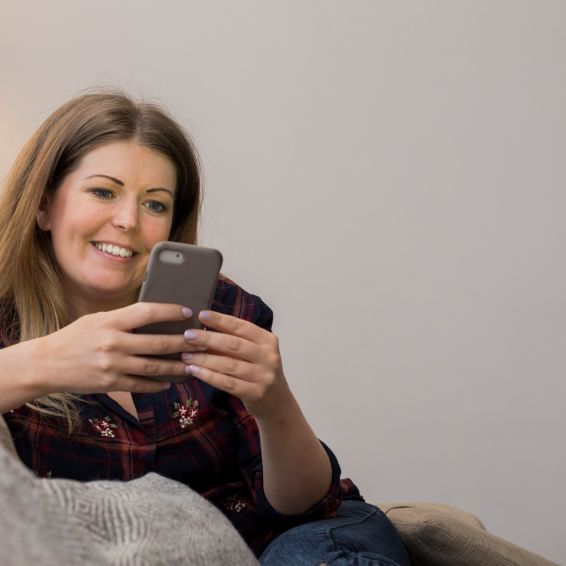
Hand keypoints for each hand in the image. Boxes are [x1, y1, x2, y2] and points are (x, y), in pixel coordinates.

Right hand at [35, 303, 201, 395]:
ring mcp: (113, 366)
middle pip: (158, 343)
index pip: (147, 312)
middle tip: (201, 341)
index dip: (170, 312)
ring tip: (193, 364)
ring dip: (177, 366)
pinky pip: (141, 385)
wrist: (46, 364)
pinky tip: (170, 382)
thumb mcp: (97, 320)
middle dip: (184, 342)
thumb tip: (155, 317)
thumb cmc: (74, 337)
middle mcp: (113, 344)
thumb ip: (123, 319)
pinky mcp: (111, 384)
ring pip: (154, 366)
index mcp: (110, 322)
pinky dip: (158, 384)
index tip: (187, 312)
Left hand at [181, 310, 291, 419]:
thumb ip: (235, 341)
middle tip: (188, 335)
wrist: (277, 402)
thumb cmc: (259, 371)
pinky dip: (209, 376)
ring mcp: (263, 376)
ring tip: (186, 355)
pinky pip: (228, 383)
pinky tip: (194, 371)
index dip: (221, 320)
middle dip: (208, 338)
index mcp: (268, 340)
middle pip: (234, 344)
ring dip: (204, 359)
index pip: (242, 326)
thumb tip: (203, 329)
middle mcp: (268, 356)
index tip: (201, 315)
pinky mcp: (256, 393)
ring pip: (229, 365)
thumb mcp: (254, 352)